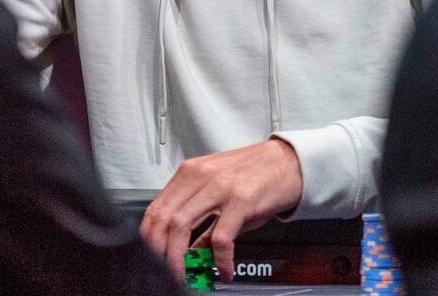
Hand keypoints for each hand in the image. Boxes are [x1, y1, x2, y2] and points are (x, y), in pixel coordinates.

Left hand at [139, 138, 302, 281]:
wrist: (289, 161)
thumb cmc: (255, 174)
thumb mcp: (221, 193)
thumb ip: (202, 220)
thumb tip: (189, 251)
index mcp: (190, 173)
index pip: (155, 207)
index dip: (148, 236)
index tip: (150, 256)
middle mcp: (200, 177)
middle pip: (163, 218)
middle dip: (158, 250)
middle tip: (163, 271)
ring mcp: (219, 188)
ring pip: (181, 225)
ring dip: (178, 258)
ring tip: (184, 276)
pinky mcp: (241, 201)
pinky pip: (221, 237)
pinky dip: (219, 260)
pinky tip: (224, 270)